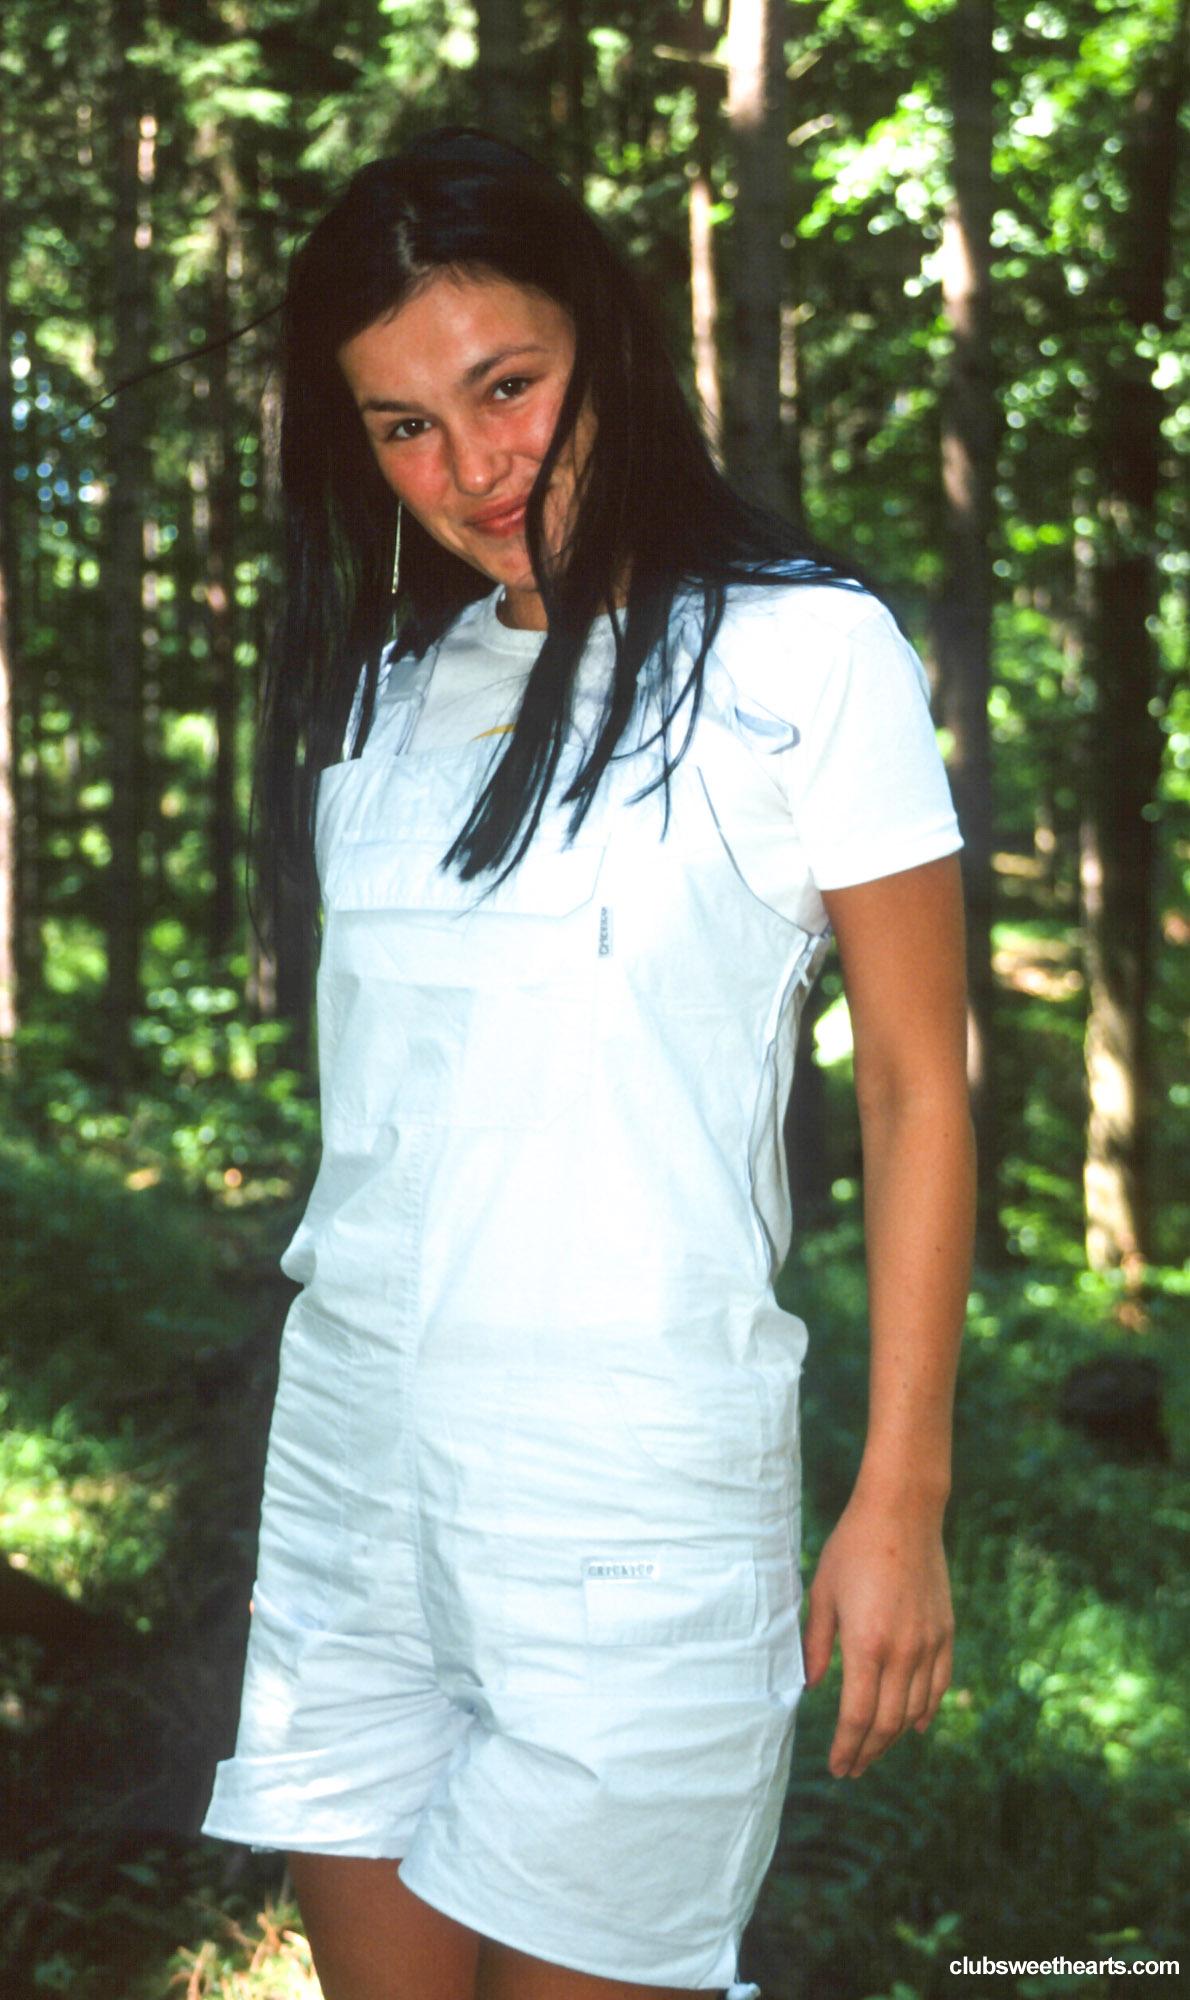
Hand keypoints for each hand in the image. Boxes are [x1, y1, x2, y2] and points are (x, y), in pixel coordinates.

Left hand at [801, 1488, 953, 1777]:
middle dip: (868, 1752)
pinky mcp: (946, 1632)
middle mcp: (903, 1652)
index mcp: (867, 1644)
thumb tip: (810, 1687)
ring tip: (874, 1750)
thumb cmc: (853, 1548)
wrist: (902, 1513)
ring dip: (894, 1738)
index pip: (858, 1717)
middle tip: (852, 1768)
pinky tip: (913, 1725)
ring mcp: (929, 1643)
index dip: (847, 1747)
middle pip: (887, 1723)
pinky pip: (938, 1685)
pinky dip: (925, 1711)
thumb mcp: (822, 1593)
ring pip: (914, 1710)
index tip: (837, 1766)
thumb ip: (816, 1645)